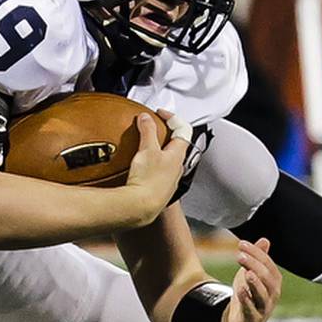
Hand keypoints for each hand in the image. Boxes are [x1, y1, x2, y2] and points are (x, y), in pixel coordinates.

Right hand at [122, 112, 189, 226]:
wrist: (141, 207)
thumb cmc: (148, 180)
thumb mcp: (147, 149)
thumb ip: (147, 131)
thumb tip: (146, 117)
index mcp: (178, 154)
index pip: (183, 129)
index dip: (172, 117)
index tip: (160, 113)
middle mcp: (177, 167)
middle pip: (176, 144)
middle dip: (164, 134)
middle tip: (151, 128)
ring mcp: (169, 179)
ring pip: (167, 159)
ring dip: (156, 150)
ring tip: (142, 147)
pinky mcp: (159, 189)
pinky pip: (157, 171)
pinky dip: (150, 164)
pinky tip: (138, 167)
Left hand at [221, 238, 281, 321]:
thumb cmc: (249, 296)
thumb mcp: (250, 274)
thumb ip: (258, 259)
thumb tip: (265, 240)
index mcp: (273, 282)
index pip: (268, 265)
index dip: (256, 254)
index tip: (241, 244)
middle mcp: (272, 294)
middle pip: (267, 278)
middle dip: (254, 265)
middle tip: (240, 255)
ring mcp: (264, 308)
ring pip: (263, 295)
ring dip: (255, 283)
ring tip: (247, 272)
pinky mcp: (253, 319)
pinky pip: (252, 310)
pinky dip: (247, 301)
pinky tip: (241, 291)